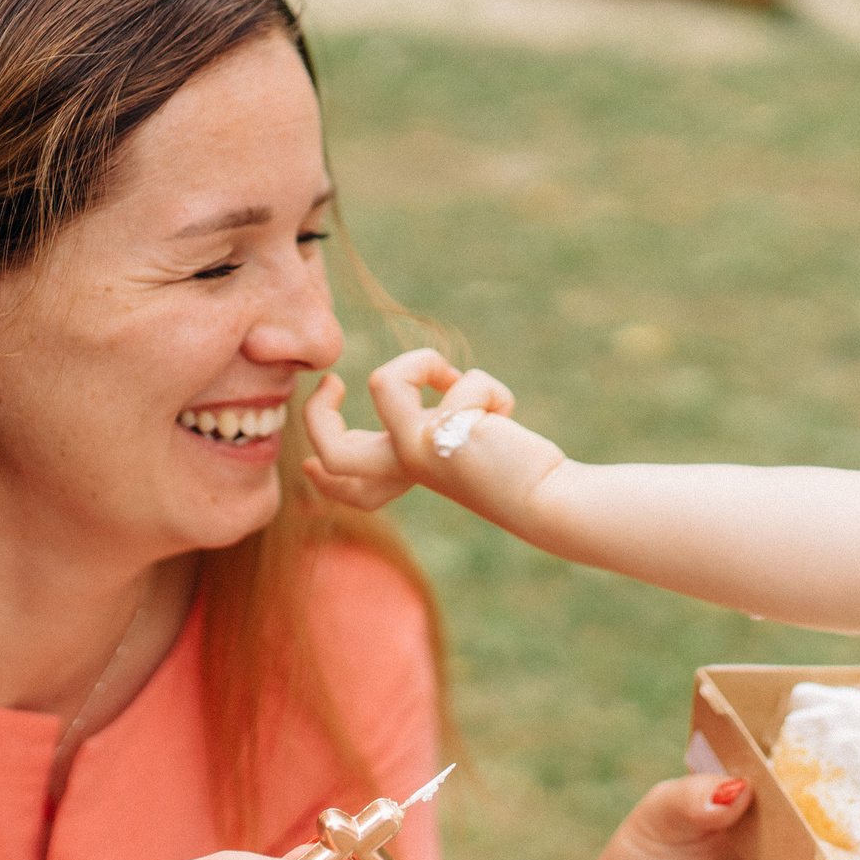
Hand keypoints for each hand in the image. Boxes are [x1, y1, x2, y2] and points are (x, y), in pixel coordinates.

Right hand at [303, 350, 556, 526]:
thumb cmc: (526, 472)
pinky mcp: (437, 438)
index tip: (309, 465)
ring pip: (385, 381)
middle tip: (333, 381)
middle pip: (335, 453)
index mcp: (410, 474)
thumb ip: (449, 423)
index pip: (353, 486)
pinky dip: (484, 386)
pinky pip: (458, 384)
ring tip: (455, 376)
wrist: (549, 500)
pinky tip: (505, 413)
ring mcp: (415, 453)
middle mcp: (405, 467)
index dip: (324, 472)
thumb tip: (446, 385)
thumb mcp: (472, 443)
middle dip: (317, 413)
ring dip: (424, 360)